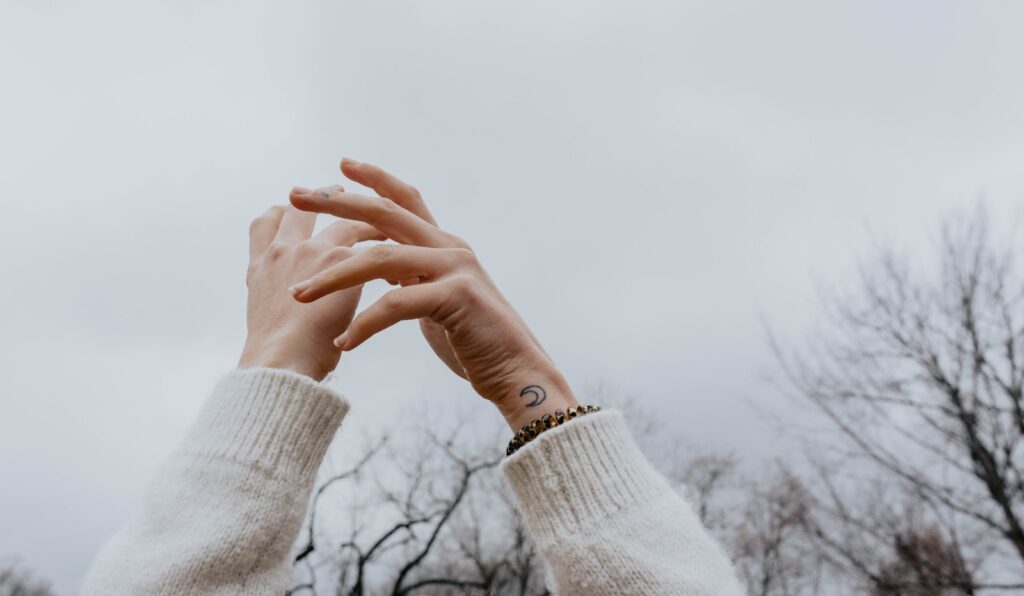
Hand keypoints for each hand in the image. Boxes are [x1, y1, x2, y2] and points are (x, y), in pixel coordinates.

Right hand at [239, 202, 382, 380]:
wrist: (281, 365)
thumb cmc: (278, 360)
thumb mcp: (266, 322)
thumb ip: (279, 303)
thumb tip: (293, 311)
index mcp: (260, 267)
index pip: (265, 224)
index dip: (284, 212)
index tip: (299, 206)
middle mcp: (282, 251)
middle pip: (299, 209)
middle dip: (323, 199)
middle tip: (342, 194)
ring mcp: (309, 251)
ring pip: (343, 223)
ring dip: (366, 222)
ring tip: (386, 230)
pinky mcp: (339, 260)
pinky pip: (369, 243)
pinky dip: (386, 248)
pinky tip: (402, 261)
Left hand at [287, 159, 578, 429]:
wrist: (517, 371)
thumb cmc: (475, 341)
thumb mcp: (436, 299)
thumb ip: (414, 276)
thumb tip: (385, 267)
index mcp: (443, 244)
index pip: (405, 199)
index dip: (374, 179)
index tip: (340, 165)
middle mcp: (449, 247)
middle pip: (384, 213)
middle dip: (337, 203)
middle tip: (296, 195)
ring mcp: (454, 269)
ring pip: (380, 258)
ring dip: (333, 276)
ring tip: (299, 294)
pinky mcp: (455, 298)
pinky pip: (396, 304)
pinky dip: (365, 324)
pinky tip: (344, 344)